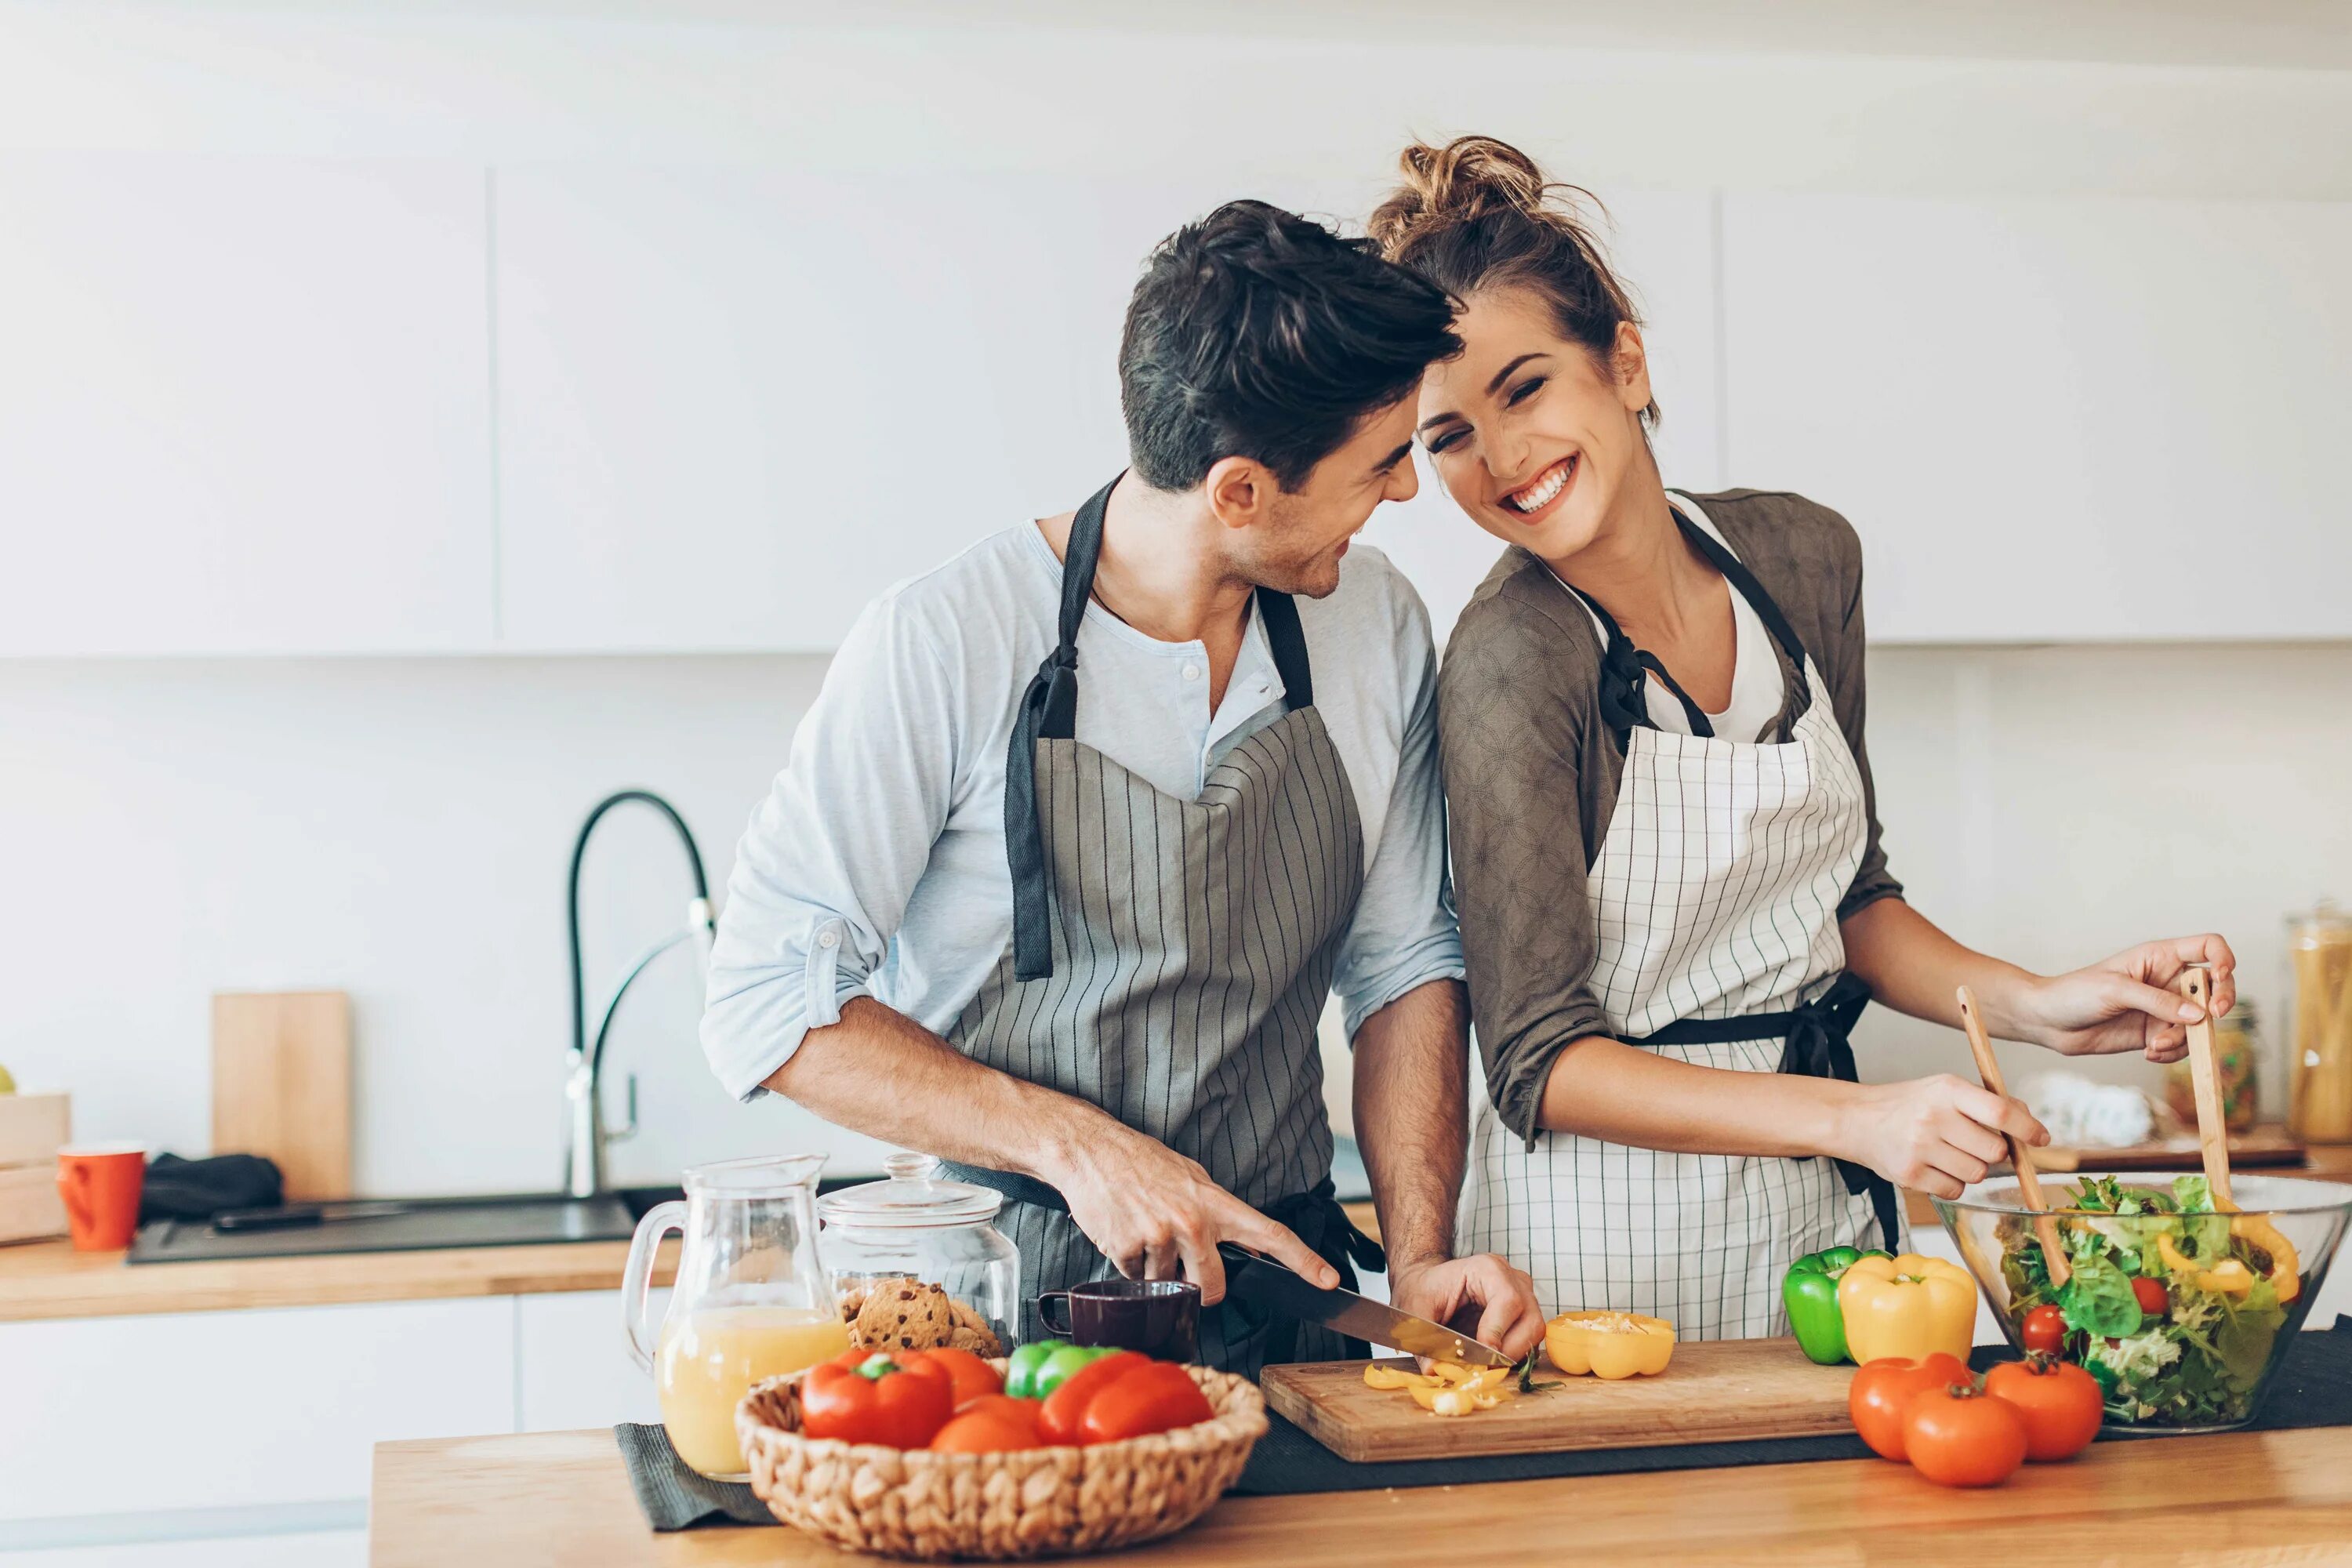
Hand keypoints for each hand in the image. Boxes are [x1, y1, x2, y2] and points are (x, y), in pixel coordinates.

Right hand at [1046, 1118, 1335, 1305]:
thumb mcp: (1191, 1178)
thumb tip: (1247, 1250)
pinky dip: (1129, 1264)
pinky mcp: (1128, 1248)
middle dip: (1201, 1288)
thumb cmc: (1142, 1163)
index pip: (1271, 1233)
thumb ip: (1218, 1214)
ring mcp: (1160, 1236)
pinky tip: (1123, 1232)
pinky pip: (1135, 1278)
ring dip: (1155, 1269)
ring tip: (1142, 1228)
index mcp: (1215, 1202)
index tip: (1329, 1281)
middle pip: (1214, 1286)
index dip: (1304, 1261)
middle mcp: (1193, 1221)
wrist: (1090, 1150)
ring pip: (1167, 1283)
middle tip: (1182, 1267)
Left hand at [1388, 1252, 1547, 1363]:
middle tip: (1484, 1367)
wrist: (1425, 1282)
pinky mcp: (1522, 1314)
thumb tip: (1433, 1370)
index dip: (1497, 1331)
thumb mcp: (1414, 1311)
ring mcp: (1522, 1295)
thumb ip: (1424, 1339)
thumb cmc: (1422, 1289)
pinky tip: (1490, 1359)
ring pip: (1534, 1331)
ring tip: (1485, 1364)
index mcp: (1487, 1269)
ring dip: (1513, 1354)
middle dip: (1509, 1350)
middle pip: (1531, 1319)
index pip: (1508, 1301)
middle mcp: (1512, 1279)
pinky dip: (1513, 1354)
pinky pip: (1529, 1338)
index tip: (1481, 1356)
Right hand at [1841, 1075, 2048, 1199]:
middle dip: (1994, 1152)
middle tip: (1974, 1144)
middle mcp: (1933, 1117)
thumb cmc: (1911, 1104)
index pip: (2000, 1112)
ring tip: (1948, 1154)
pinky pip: (1955, 1190)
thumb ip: (1988, 1103)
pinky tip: (1934, 1167)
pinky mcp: (1910, 1175)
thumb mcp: (1945, 1089)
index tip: (2041, 1138)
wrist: (1858, 1120)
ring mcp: (1920, 1148)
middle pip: (1995, 1152)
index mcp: (1947, 1089)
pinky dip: (1952, 1184)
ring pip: (1977, 1174)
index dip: (2027, 1128)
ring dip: (1971, 1169)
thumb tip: (2030, 1124)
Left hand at [2015, 934, 2237, 1062]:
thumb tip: (2198, 1015)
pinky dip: (2172, 1051)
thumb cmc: (2075, 993)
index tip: (2220, 977)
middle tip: (2208, 1019)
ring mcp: (2164, 1007)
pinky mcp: (2157, 1031)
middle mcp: (2168, 980)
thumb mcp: (2115, 990)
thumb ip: (2157, 1001)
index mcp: (2160, 956)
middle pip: (2215, 987)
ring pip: (2199, 1023)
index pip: (2208, 947)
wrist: (2049, 1022)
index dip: (2224, 959)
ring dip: (2184, 1037)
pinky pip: (2182, 1044)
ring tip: (2153, 1044)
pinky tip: (2149, 1052)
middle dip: (2219, 1004)